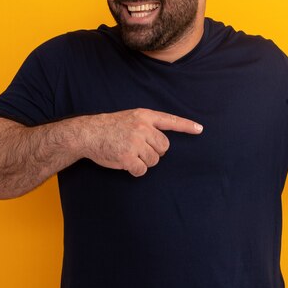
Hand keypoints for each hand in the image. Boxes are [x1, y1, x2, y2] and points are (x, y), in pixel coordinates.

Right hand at [81, 108, 202, 176]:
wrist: (88, 133)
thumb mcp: (130, 118)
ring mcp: (135, 142)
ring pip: (154, 160)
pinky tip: (125, 163)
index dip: (186, 126)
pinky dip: (135, 170)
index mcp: (144, 116)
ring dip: (144, 162)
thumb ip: (146, 125)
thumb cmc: (109, 127)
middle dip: (154, 151)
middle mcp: (142, 128)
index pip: (170, 120)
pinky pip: (142, 170)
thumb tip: (162, 143)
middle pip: (164, 147)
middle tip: (139, 149)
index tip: (199, 129)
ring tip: (129, 154)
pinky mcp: (128, 157)